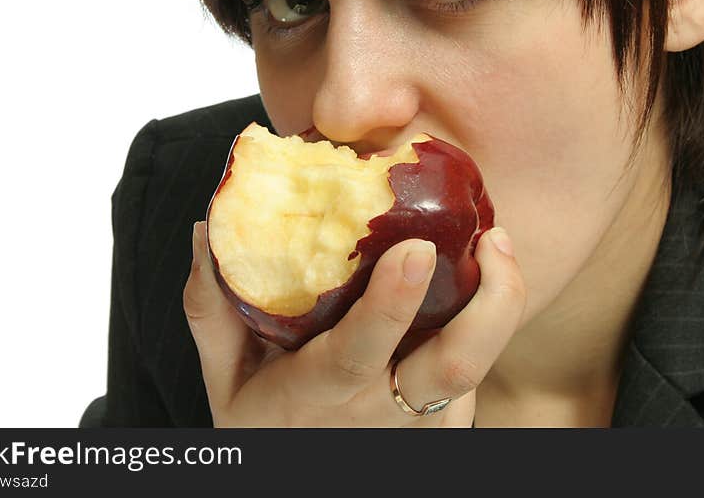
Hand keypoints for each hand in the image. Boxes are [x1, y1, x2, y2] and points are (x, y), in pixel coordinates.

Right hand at [183, 221, 526, 426]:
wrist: (303, 483)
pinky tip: (469, 286)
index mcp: (324, 392)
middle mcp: (385, 411)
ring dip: (497, 300)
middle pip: (458, 363)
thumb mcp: (225, 381)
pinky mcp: (448, 424)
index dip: (393, 300)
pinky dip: (478, 321)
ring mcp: (425, 423)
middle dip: (493, 300)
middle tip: (492, 238)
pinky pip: (472, 367)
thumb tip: (206, 231)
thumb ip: (211, 310)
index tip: (416, 248)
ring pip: (477, 361)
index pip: (363, 348)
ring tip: (493, 246)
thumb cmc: (265, 428)